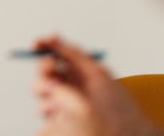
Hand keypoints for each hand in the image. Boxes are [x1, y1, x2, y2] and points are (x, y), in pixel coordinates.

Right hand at [32, 36, 158, 135]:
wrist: (126, 132)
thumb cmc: (118, 104)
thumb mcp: (97, 73)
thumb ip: (75, 53)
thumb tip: (53, 37)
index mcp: (77, 70)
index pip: (55, 53)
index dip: (44, 46)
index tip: (36, 44)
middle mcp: (69, 84)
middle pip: (45, 70)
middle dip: (44, 67)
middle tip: (51, 67)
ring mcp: (63, 101)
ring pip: (40, 89)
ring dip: (44, 87)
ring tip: (57, 92)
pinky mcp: (59, 117)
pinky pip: (43, 108)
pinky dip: (46, 105)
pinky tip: (58, 109)